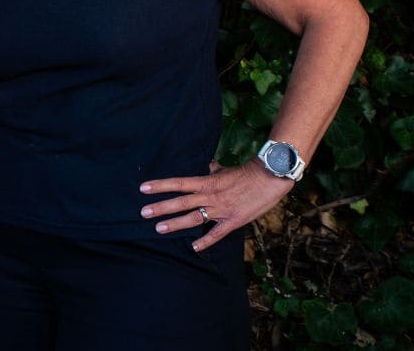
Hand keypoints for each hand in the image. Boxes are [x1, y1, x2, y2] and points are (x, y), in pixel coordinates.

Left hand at [139, 159, 295, 251]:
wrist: (269, 178)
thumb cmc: (247, 173)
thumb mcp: (224, 170)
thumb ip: (212, 170)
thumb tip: (206, 166)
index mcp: (207, 182)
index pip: (178, 183)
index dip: (160, 185)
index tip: (143, 188)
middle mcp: (210, 196)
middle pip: (181, 202)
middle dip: (161, 207)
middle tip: (143, 213)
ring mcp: (221, 209)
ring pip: (193, 218)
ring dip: (175, 223)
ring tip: (159, 228)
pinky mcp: (233, 221)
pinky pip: (216, 234)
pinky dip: (205, 242)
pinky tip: (194, 247)